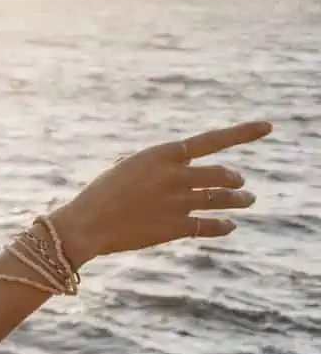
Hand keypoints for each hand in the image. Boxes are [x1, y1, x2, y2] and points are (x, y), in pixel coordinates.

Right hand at [49, 121, 270, 265]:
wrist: (85, 224)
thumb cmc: (101, 194)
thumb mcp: (129, 168)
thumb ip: (159, 166)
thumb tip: (184, 169)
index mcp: (162, 154)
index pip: (212, 140)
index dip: (242, 133)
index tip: (268, 126)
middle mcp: (175, 176)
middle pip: (221, 175)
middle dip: (234, 180)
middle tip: (241, 184)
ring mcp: (178, 202)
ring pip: (222, 199)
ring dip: (239, 200)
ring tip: (248, 200)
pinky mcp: (176, 227)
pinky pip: (211, 225)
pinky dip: (224, 225)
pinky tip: (230, 225)